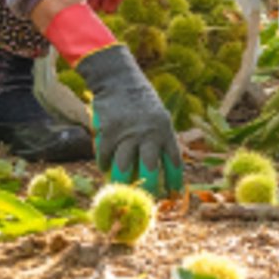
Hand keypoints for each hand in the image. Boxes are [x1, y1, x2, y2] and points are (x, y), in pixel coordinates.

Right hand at [41, 1, 182, 195]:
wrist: (118, 79)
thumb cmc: (141, 99)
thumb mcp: (159, 115)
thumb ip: (160, 138)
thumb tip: (163, 167)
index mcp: (165, 130)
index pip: (173, 161)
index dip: (173, 180)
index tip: (172, 193)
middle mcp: (148, 134)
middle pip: (149, 169)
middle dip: (148, 188)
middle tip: (145, 200)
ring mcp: (127, 133)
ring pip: (124, 168)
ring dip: (122, 181)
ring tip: (122, 189)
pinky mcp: (108, 132)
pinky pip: (105, 157)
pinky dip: (105, 165)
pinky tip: (105, 169)